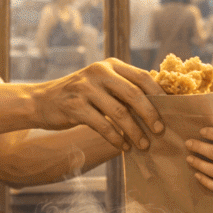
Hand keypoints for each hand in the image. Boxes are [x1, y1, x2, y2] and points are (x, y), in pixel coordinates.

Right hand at [33, 58, 165, 151]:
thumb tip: (158, 105)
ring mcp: (86, 89)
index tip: (170, 111)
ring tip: (144, 145)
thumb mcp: (101, 83)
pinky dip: (116, 138)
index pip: (142, 77)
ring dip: (135, 132)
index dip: (159, 94)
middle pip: (134, 94)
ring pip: (120, 113)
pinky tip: (123, 146)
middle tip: (160, 131)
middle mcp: (99, 72)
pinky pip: (103, 125)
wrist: (42, 101)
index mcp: (110, 65)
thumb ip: (123, 88)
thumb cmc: (79, 96)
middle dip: (150, 115)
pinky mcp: (75, 107)